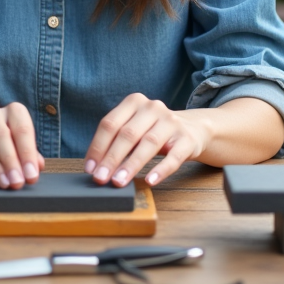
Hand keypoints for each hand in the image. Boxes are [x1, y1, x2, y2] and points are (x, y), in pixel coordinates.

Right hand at [0, 102, 44, 189]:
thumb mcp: (18, 144)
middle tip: (18, 182)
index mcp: (12, 111)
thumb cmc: (0, 142)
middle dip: (11, 162)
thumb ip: (30, 154)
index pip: (22, 129)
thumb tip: (38, 166)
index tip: (31, 174)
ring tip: (5, 184)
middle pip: (2, 136)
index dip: (28, 153)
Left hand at [84, 93, 209, 187]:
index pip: (110, 124)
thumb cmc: (154, 131)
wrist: (193, 129)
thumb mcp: (135, 128)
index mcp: (134, 102)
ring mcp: (171, 122)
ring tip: (119, 182)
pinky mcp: (187, 139)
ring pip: (148, 144)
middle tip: (100, 178)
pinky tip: (150, 181)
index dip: (98, 147)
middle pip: (127, 134)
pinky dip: (161, 170)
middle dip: (111, 158)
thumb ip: (116, 142)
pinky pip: (174, 157)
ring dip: (131, 165)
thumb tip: (96, 168)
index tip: (90, 169)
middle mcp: (153, 108)